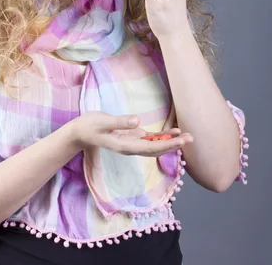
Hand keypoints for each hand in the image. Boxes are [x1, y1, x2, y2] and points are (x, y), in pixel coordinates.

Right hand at [72, 111, 193, 156]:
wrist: (81, 132)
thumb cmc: (89, 126)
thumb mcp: (102, 122)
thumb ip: (119, 122)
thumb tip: (138, 122)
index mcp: (125, 146)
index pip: (150, 148)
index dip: (166, 145)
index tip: (180, 142)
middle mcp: (132, 147)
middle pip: (156, 149)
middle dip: (174, 145)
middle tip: (191, 138)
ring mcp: (133, 142)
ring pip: (156, 146)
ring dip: (171, 142)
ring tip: (188, 137)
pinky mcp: (133, 136)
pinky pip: (150, 139)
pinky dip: (162, 137)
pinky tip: (174, 132)